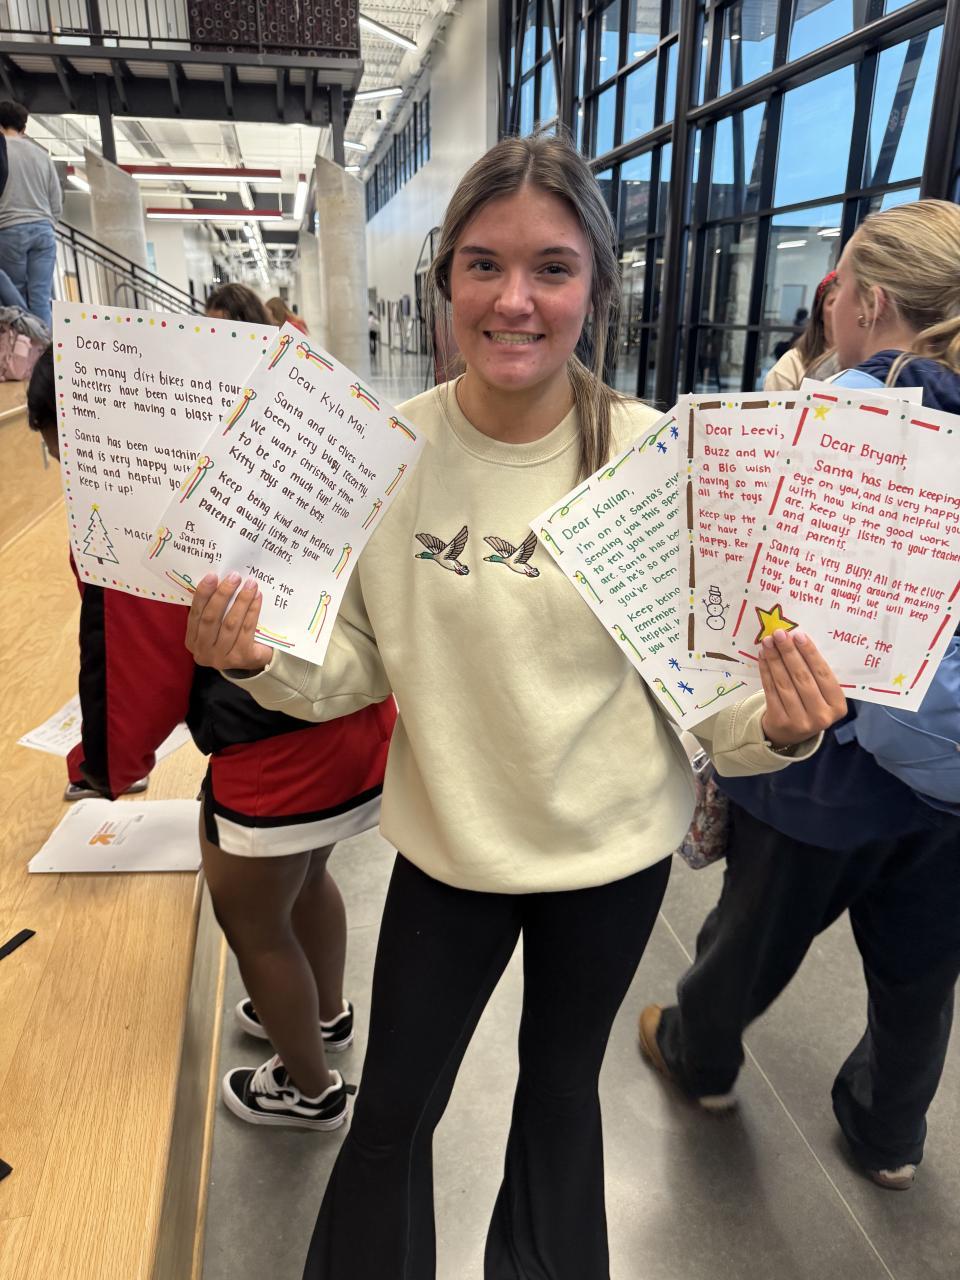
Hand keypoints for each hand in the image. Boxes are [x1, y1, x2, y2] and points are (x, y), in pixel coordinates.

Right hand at [184, 572, 272, 674]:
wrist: (254, 658)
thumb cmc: (232, 637)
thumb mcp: (217, 625)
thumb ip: (213, 609)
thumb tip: (219, 580)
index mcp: (192, 641)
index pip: (195, 614)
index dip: (203, 594)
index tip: (212, 576)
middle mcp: (204, 652)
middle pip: (211, 619)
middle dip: (223, 595)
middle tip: (234, 577)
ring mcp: (222, 658)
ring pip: (230, 624)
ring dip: (241, 601)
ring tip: (250, 585)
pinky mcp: (242, 657)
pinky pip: (247, 629)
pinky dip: (253, 611)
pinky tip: (257, 598)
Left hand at [758, 628, 846, 746]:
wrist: (789, 733)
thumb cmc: (809, 705)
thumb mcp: (822, 694)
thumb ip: (816, 673)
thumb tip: (797, 640)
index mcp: (838, 706)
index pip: (823, 675)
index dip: (810, 654)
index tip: (798, 635)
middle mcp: (821, 716)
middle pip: (802, 678)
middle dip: (789, 653)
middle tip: (779, 634)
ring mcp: (800, 721)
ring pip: (785, 683)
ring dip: (775, 659)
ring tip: (768, 642)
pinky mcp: (780, 722)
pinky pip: (771, 691)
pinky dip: (766, 672)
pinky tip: (763, 657)